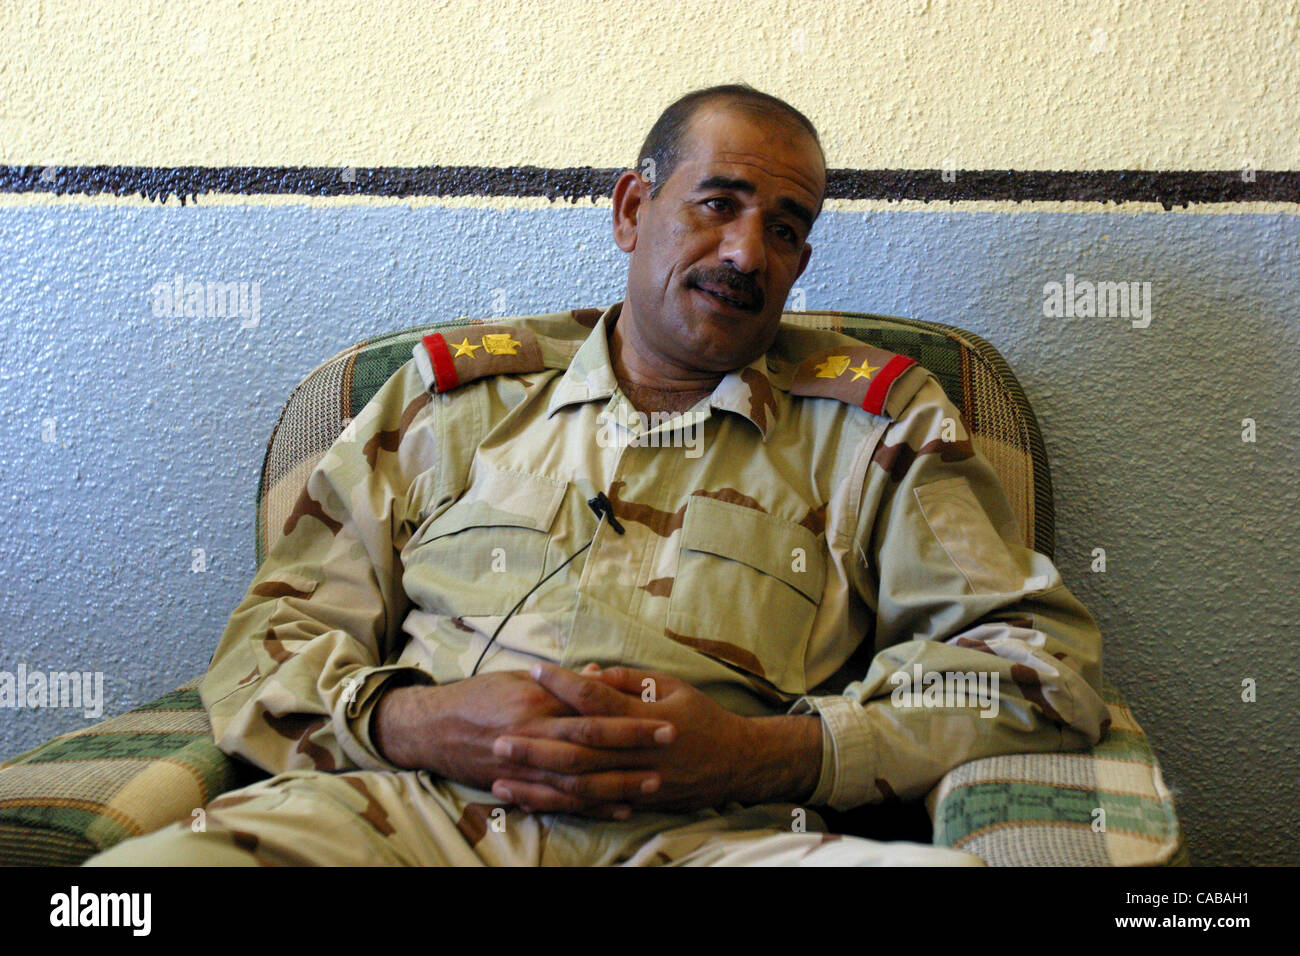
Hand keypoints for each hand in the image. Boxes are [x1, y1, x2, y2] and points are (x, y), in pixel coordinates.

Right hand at [372, 670, 672, 818]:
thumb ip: (560, 682)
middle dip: (633, 746)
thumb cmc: (478, 696)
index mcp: (536, 703)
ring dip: (619, 782)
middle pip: (591, 744)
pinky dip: (592, 807)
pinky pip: (561, 801)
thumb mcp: (518, 678)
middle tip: (670, 743)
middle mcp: (533, 735)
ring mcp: (526, 766)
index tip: (662, 713)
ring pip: (580, 779)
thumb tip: (600, 676)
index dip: (627, 715)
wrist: (432, 728)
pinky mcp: (520, 787)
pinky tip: (620, 808)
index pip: (591, 709)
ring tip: (653, 783)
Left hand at [491, 662, 765, 813]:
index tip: (534, 670)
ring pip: (578, 784)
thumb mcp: (672, 687)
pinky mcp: (633, 802)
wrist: (736, 762)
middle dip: (535, 741)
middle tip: (498, 734)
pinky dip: (558, 803)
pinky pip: (589, 807)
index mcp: (645, 717)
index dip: (563, 684)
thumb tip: (591, 671)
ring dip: (537, 779)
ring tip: (501, 772)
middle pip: (578, 747)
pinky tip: (530, 799)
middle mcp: (636, 753)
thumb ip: (630, 680)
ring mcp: (635, 782)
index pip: (596, 699)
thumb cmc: (703, 717)